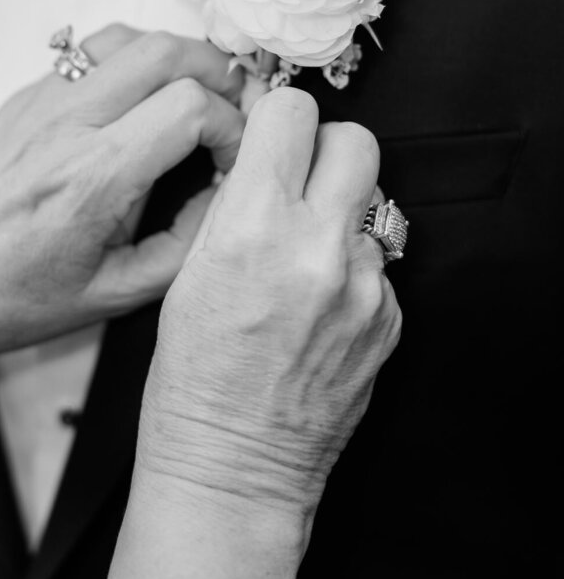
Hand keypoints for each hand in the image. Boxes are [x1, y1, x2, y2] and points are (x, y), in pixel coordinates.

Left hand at [0, 25, 243, 372]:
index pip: (190, 106)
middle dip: (217, 74)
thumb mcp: (116, 294)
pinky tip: (143, 104)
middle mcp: (66, 126)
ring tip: (193, 97)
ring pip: (130, 37)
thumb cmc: (12, 298)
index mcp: (92, 180)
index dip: (233, 126)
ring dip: (176, 57)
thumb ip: (187, 244)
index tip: (233, 157)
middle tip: (231, 111)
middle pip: (166, 51)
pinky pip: (93, 52)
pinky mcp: (26, 96)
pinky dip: (135, 63)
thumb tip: (227, 193)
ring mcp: (41, 101)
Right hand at [138, 87, 400, 524]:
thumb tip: (264, 154)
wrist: (233, 466)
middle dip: (325, 151)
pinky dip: (352, 271)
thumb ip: (236, 203)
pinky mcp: (390, 319)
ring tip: (303, 259)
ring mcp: (363, 286)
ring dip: (340, 216)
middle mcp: (317, 249)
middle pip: (356, 140)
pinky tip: (318, 306)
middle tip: (301, 181)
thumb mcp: (187, 272)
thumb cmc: (193, 381)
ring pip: (371, 203)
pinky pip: (380, 264)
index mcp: (251, 227)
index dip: (279, 116)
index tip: (272, 133)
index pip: (292, 112)